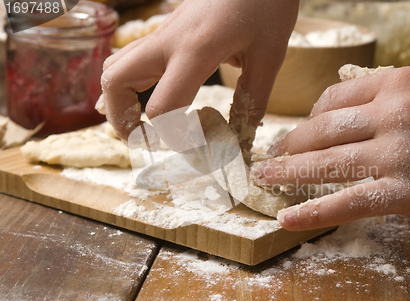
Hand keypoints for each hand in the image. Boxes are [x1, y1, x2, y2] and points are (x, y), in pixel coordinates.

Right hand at [100, 0, 298, 145]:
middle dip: (122, 121)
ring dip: (120, 101)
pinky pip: (133, 57)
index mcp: (194, 52)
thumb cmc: (267, 2)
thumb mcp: (269, 54)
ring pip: (115, 67)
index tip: (193, 150)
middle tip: (146, 141)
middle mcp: (166, 42)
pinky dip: (131, 83)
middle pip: (114, 83)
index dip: (172, 140)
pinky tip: (153, 96)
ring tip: (144, 124)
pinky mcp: (166, 29)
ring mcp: (162, 33)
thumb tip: (242, 136)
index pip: (161, 109)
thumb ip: (252, 98)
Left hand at [252, 67, 409, 229]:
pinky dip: (314, 212)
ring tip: (264, 178)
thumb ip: (385, 95)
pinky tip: (288, 217)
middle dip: (290, 145)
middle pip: (321, 130)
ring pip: (327, 165)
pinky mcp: (408, 193)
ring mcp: (399, 155)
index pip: (332, 99)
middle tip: (272, 156)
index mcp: (397, 82)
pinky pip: (349, 202)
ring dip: (288, 172)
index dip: (309, 118)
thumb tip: (338, 110)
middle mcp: (394, 114)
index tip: (301, 133)